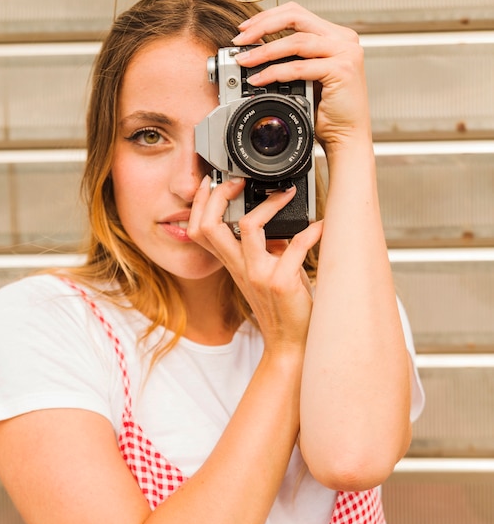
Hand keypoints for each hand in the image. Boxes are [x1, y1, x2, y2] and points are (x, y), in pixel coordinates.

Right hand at [188, 176, 322, 356]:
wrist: (290, 342)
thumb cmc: (281, 306)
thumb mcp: (264, 272)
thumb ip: (265, 247)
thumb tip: (278, 219)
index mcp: (232, 263)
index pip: (200, 229)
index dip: (202, 203)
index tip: (215, 182)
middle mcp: (239, 267)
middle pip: (209, 225)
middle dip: (220, 195)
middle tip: (240, 181)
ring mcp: (258, 274)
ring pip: (249, 227)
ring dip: (270, 204)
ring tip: (287, 194)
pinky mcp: (281, 282)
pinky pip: (295, 246)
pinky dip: (311, 232)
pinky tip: (322, 226)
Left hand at [231, 2, 371, 157]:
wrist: (346, 136)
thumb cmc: (327, 112)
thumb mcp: (307, 77)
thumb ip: (292, 59)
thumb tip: (256, 51)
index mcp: (335, 36)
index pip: (297, 14)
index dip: (268, 17)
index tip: (245, 29)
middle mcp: (343, 39)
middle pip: (296, 18)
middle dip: (262, 26)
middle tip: (239, 41)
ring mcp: (345, 53)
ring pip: (296, 41)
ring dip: (265, 51)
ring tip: (244, 61)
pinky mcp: (342, 70)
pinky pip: (300, 67)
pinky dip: (275, 72)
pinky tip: (259, 79)